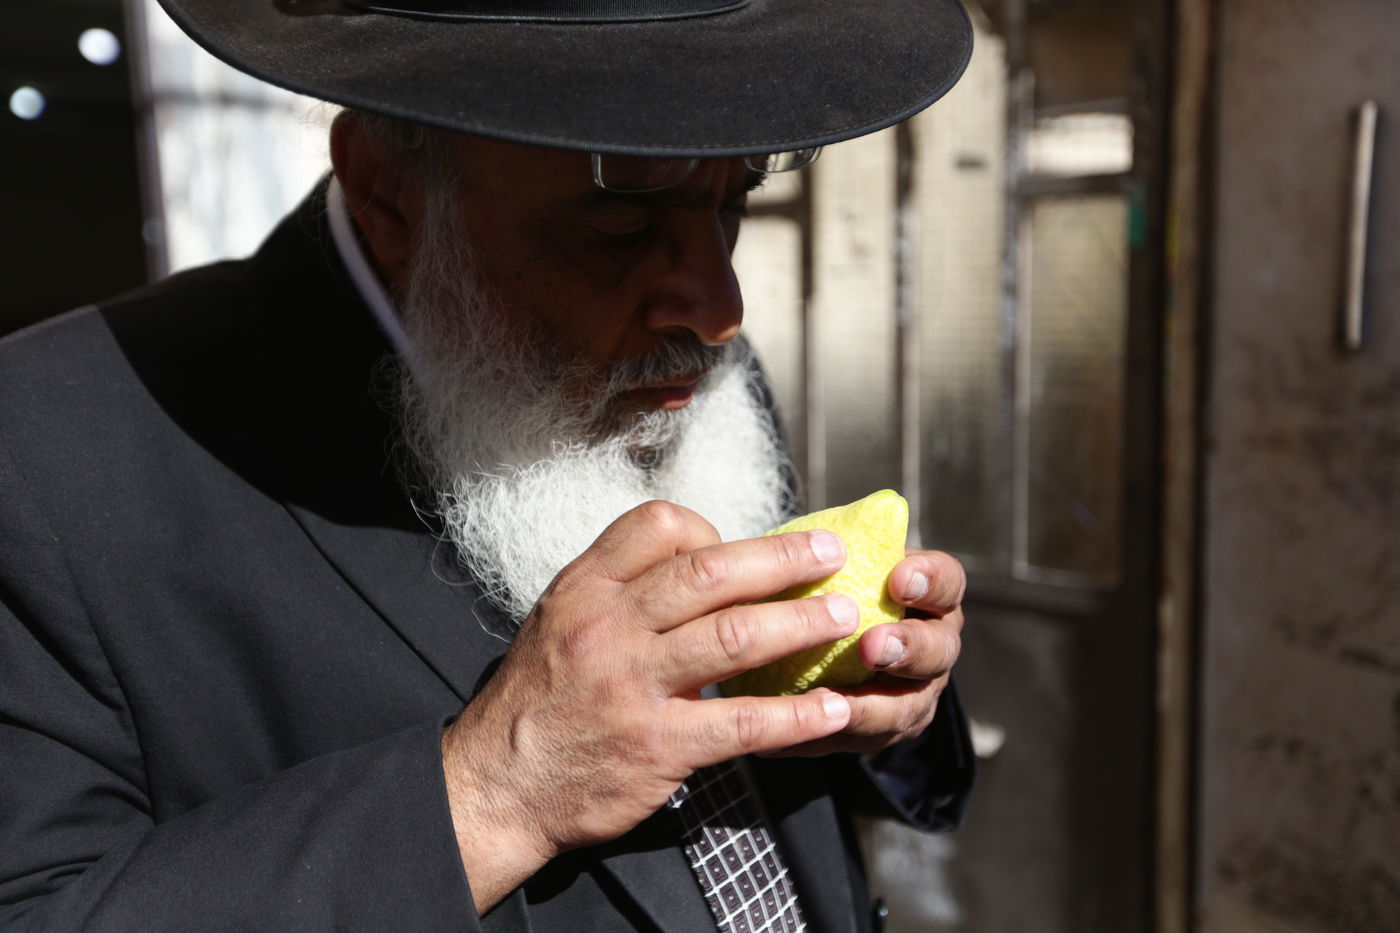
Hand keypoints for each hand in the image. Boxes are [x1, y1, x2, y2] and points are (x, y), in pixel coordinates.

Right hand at [439, 501, 859, 911]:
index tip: (744, 546)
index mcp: (585, 589)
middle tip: (832, 553)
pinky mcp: (659, 745)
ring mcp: (633, 686)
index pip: (656, 525)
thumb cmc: (537, 702)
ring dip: (801, 624)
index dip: (711, 528)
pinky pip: (741, 722)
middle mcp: (608, 627)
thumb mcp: (557, 622)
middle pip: (710, 573)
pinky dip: (794, 715)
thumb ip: (617, 590)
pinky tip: (830, 708)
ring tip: (844, 618)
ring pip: (734, 638)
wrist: (498, 786)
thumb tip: (694, 563)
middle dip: (783, 559)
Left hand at [762, 547, 965, 757]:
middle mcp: (934, 648)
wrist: (828, 646)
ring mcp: (913, 696)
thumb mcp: (838, 561)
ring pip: (904, 709)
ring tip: (829, 704)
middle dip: (908, 650)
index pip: (947, 582)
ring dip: (868, 707)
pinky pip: (857, 743)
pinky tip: (789, 735)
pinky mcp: (881, 735)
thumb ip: (826, 545)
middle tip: (871, 646)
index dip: (931, 580)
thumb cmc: (833, 587)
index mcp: (930, 596)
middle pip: (938, 652)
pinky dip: (823, 738)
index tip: (898, 576)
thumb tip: (782, 535)